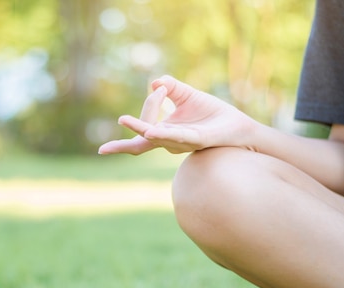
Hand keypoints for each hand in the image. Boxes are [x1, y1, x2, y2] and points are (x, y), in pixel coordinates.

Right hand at [98, 75, 257, 154]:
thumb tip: (155, 83)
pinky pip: (177, 137)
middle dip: (121, 146)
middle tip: (106, 145)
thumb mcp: (187, 95)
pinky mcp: (197, 140)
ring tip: (123, 120)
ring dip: (141, 127)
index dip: (149, 104)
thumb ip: (171, 87)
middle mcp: (169, 141)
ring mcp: (182, 143)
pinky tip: (151, 131)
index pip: (144, 126)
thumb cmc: (211, 114)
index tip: (161, 89)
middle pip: (140, 144)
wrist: (237, 126)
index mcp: (164, 133)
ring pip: (156, 136)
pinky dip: (163, 133)